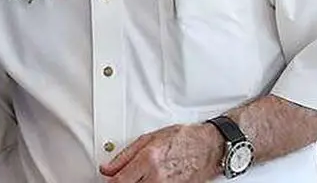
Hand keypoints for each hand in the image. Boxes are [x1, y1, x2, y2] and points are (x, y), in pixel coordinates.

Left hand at [99, 123, 221, 182]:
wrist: (209, 146)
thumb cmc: (183, 139)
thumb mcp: (148, 139)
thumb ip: (124, 156)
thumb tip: (107, 168)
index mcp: (148, 160)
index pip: (120, 181)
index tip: (107, 181)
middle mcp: (157, 177)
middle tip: (122, 178)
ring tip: (140, 176)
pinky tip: (150, 179)